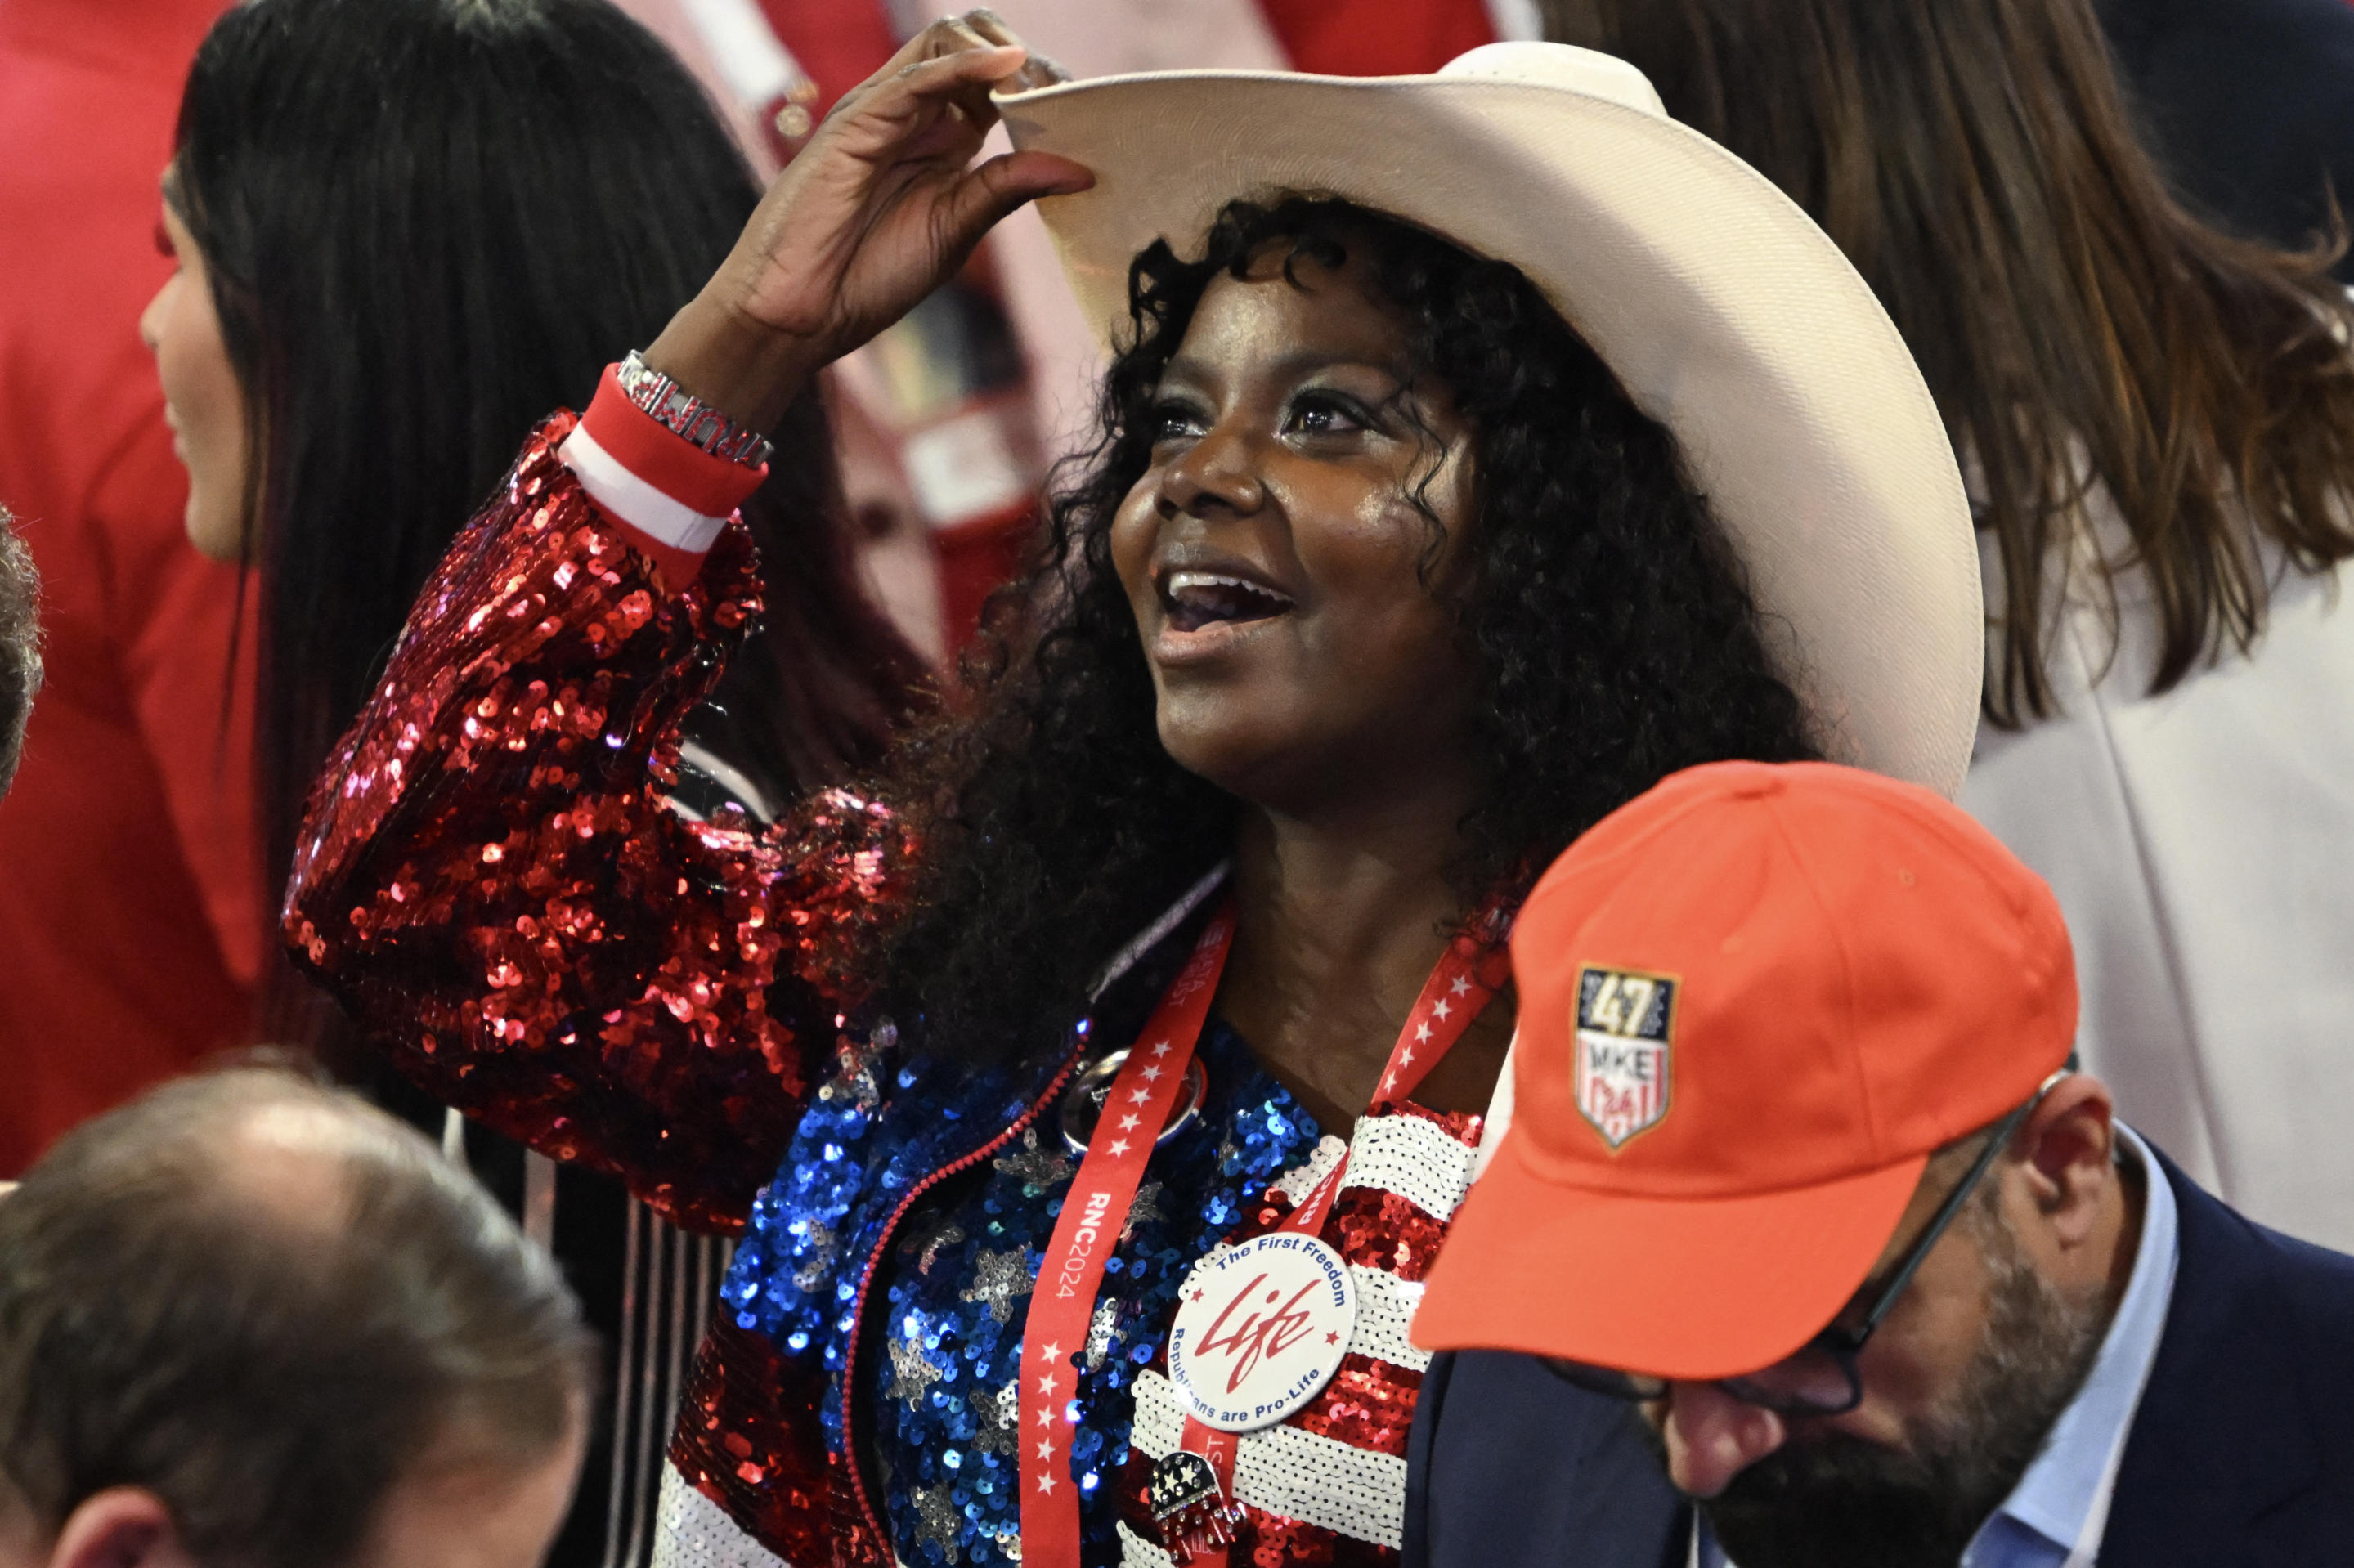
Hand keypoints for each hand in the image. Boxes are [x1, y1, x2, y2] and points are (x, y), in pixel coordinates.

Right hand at [646, 10, 1089, 432]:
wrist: (802, 313)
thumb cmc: (869, 276)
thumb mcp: (957, 227)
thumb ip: (1008, 187)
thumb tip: (1082, 168)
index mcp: (939, 138)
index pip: (994, 81)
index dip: (1039, 84)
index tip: (1082, 108)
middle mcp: (911, 114)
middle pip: (971, 44)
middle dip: (1026, 58)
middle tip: (1065, 90)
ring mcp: (881, 111)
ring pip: (945, 42)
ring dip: (1002, 53)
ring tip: (1043, 82)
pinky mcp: (857, 122)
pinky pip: (916, 76)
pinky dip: (965, 65)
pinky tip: (1009, 68)